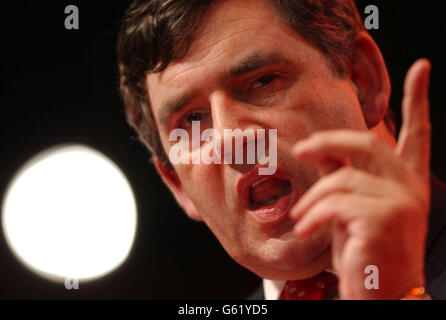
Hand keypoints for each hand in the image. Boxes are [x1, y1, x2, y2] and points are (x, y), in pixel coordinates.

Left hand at [290, 59, 431, 298]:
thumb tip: (320, 151)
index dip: (418, 100)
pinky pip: (335, 202)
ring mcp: (401, 203)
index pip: (416, 136)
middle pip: (367, 143)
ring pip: (341, 179)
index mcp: (405, 184)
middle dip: (330, 141)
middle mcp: (410, 189)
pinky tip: (308, 230)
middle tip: (303, 149)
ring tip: (303, 219)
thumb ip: (343, 179)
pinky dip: (313, 215)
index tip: (421, 67)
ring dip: (312, 200)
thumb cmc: (364, 254)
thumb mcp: (353, 211)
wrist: (379, 295)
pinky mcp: (384, 219)